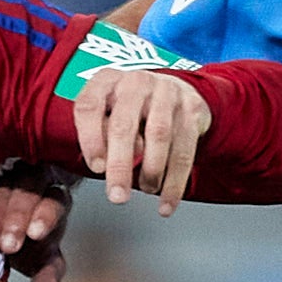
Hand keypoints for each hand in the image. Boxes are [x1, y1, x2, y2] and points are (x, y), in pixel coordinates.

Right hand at [0, 166, 71, 281]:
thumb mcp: (38, 260)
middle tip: (7, 244)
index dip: (46, 217)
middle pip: (30, 190)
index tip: (34, 235)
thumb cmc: (26, 244)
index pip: (55, 203)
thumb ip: (46, 275)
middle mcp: (34, 185)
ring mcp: (9, 177)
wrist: (0, 228)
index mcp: (53, 204)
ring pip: (5, 186)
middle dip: (17, 217)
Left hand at [74, 67, 209, 212]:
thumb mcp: (107, 113)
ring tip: (145, 189)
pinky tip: (166, 200)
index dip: (90, 139)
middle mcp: (136, 82)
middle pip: (124, 125)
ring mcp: (166, 93)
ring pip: (158, 136)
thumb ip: (99, 135)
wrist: (175, 90)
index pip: (89, 106)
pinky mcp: (192, 109)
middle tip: (117, 195)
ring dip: (151, 171)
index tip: (96, 168)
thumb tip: (102, 166)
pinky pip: (184, 149)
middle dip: (120, 166)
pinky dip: (175, 181)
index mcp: (106, 81)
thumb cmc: (131, 110)